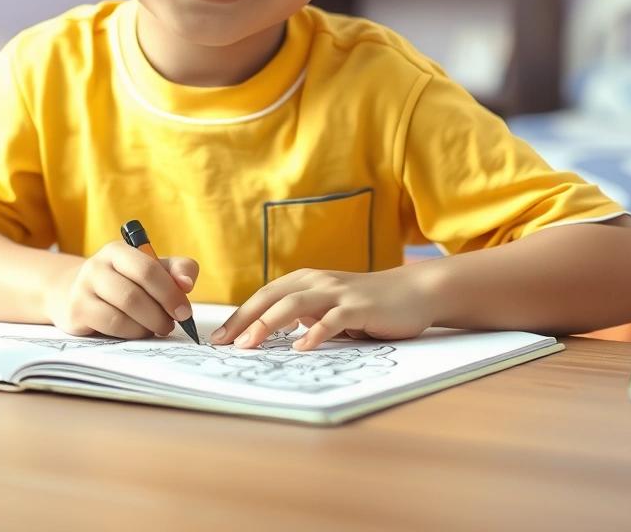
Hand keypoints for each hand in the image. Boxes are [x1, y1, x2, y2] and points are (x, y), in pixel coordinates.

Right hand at [45, 240, 198, 338]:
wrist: (77, 293)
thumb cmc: (124, 280)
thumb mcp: (152, 268)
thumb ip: (177, 269)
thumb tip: (186, 284)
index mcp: (118, 250)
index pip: (147, 269)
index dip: (169, 292)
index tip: (184, 311)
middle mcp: (97, 266)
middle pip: (134, 294)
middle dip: (160, 314)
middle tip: (172, 324)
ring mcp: (83, 289)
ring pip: (123, 312)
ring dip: (147, 325)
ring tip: (157, 328)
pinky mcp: (76, 312)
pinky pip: (111, 326)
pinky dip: (132, 333)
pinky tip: (139, 332)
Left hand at [210, 266, 437, 351]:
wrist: (411, 292)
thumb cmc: (367, 304)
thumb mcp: (329, 307)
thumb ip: (304, 315)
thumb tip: (272, 331)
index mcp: (306, 281)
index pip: (264, 296)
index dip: (240, 315)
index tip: (219, 338)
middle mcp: (317, 282)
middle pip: (272, 297)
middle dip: (244, 319)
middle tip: (223, 343)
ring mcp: (337, 293)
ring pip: (294, 304)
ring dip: (268, 324)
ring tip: (249, 343)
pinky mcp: (358, 307)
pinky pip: (332, 319)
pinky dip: (315, 333)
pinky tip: (301, 348)